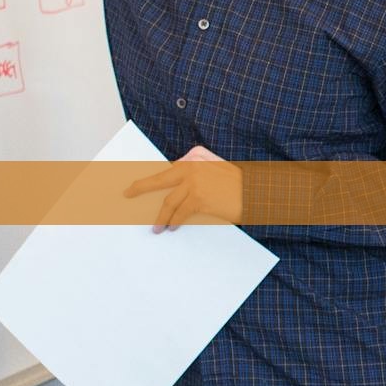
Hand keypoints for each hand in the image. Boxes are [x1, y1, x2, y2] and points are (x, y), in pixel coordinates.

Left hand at [126, 145, 243, 231]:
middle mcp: (192, 167)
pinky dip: (174, 222)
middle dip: (140, 188)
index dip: (151, 179)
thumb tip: (175, 191)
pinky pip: (180, 213)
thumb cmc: (240, 186)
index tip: (136, 184)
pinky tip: (172, 227)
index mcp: (195, 158)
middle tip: (128, 194)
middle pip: (160, 180)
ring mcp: (195, 183)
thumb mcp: (218, 170)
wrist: (258, 192)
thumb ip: (198, 174)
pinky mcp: (199, 198)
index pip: (168, 169)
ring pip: (169, 202)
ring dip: (161, 217)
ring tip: (156, 227)